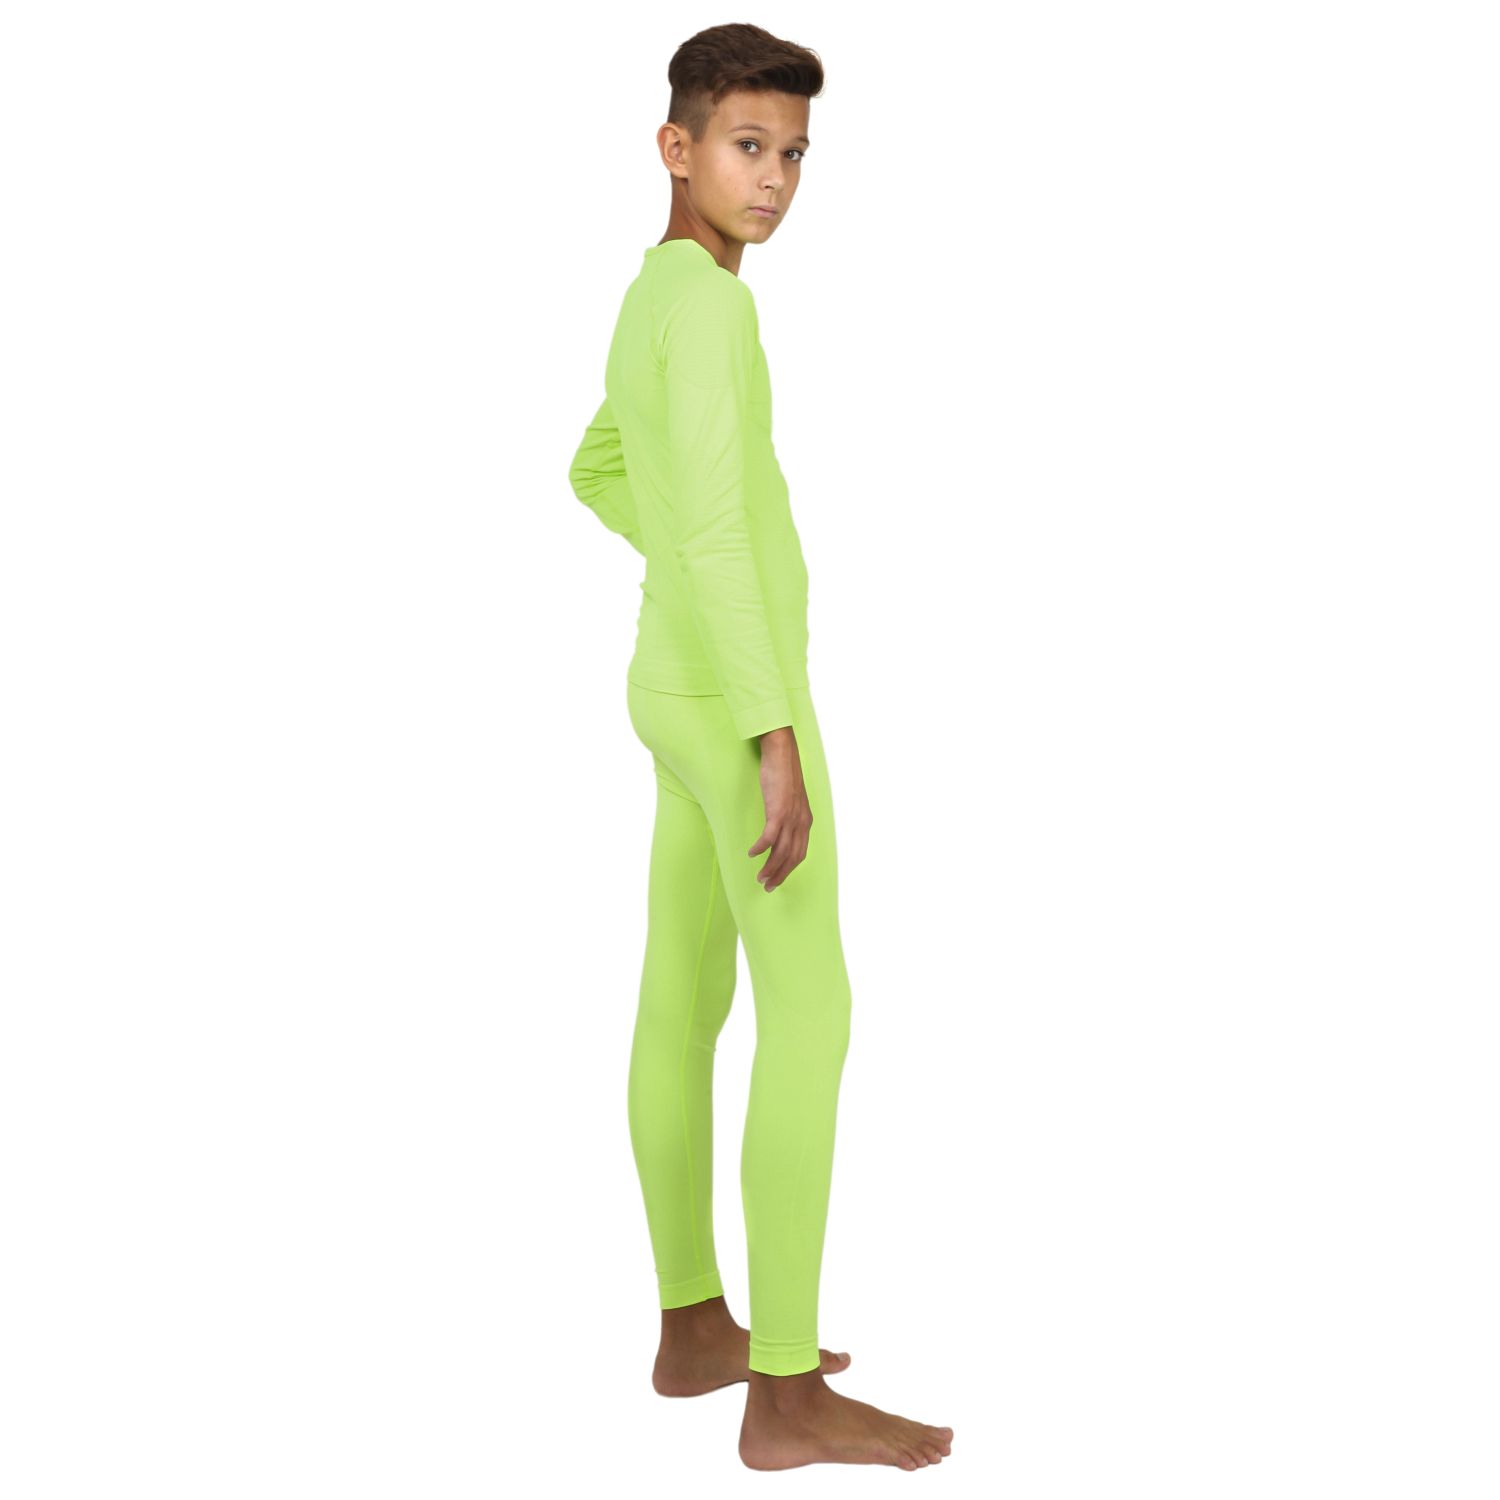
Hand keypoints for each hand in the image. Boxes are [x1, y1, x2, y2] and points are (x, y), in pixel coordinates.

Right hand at [749, 725, 811, 891]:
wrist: (782, 753)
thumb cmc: (783, 774)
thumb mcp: (790, 799)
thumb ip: (787, 815)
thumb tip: (778, 828)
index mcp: (805, 821)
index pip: (800, 853)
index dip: (788, 870)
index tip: (777, 879)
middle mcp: (801, 822)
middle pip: (792, 857)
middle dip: (780, 875)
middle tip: (767, 887)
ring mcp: (790, 817)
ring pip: (781, 851)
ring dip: (770, 867)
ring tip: (760, 877)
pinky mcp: (778, 810)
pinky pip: (770, 836)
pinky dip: (761, 848)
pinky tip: (752, 854)